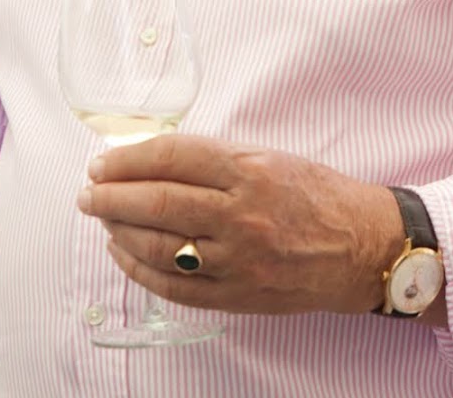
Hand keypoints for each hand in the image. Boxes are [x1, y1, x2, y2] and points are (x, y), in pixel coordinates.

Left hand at [76, 134, 402, 315]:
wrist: (364, 246)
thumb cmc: (316, 194)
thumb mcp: (270, 157)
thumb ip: (214, 158)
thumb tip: (152, 158)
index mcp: (249, 171)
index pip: (171, 158)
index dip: (128, 160)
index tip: (103, 162)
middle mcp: (242, 215)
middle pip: (157, 203)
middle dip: (111, 197)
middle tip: (88, 193)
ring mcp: (239, 260)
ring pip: (160, 247)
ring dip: (119, 231)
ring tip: (102, 219)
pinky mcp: (238, 295)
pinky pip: (176, 286)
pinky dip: (141, 270)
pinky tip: (124, 253)